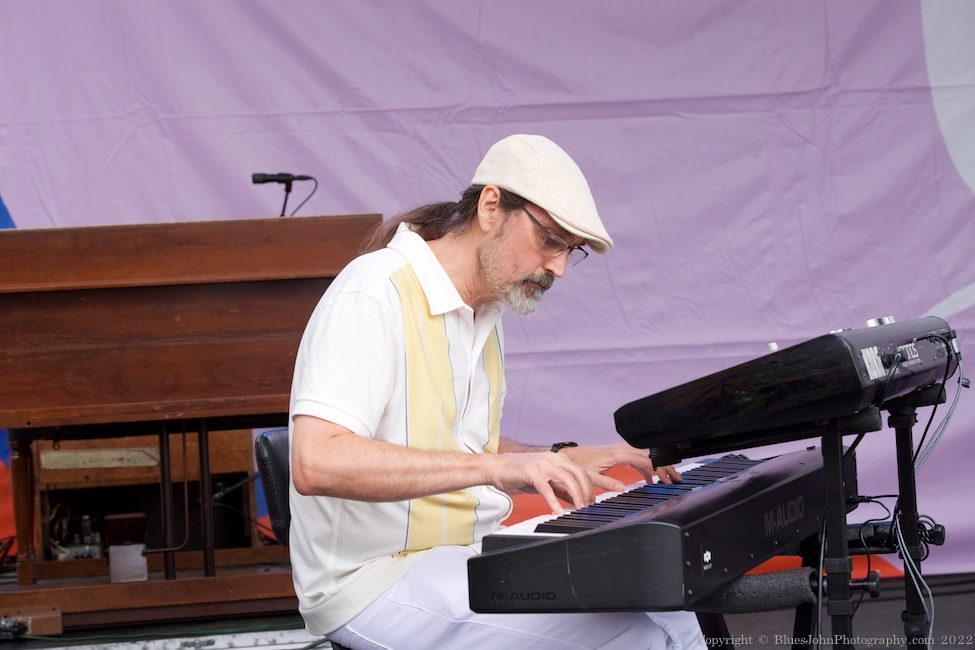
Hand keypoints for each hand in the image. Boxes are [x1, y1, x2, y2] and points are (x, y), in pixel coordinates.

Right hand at [488, 451, 622, 514]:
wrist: (497, 468)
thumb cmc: (521, 476)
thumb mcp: (546, 483)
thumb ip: (561, 489)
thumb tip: (577, 501)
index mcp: (560, 461)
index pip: (585, 471)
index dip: (600, 483)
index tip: (618, 490)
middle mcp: (554, 459)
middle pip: (579, 474)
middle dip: (589, 492)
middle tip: (591, 508)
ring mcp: (542, 464)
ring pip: (566, 479)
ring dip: (576, 496)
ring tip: (580, 509)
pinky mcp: (531, 472)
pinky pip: (546, 487)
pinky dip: (553, 500)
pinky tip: (558, 511)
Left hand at [561, 441, 681, 484]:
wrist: (570, 456)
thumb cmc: (579, 464)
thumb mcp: (591, 475)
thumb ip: (607, 483)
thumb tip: (623, 488)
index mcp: (618, 453)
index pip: (645, 459)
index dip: (659, 469)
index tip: (668, 480)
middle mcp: (622, 448)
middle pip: (650, 455)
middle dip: (666, 466)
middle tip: (677, 479)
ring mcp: (622, 449)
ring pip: (646, 455)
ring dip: (659, 466)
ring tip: (670, 479)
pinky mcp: (620, 453)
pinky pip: (639, 458)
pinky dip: (647, 467)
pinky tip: (651, 480)